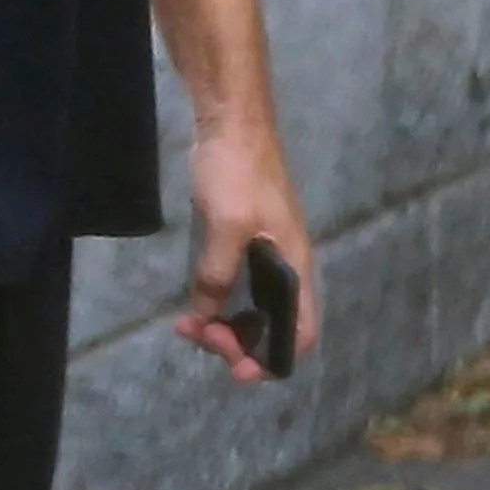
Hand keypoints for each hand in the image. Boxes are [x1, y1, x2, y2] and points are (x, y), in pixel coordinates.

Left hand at [177, 128, 319, 384]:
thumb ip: (218, 273)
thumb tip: (206, 313)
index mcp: (294, 268)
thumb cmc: (237, 171)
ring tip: (188, 325)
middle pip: (273, 328)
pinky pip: (236, 288)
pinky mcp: (243, 242)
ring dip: (223, 326)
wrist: (232, 123)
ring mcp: (264, 255)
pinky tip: (192, 306)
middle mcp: (286, 268)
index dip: (273, 360)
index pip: (301, 334)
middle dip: (238, 343)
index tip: (233, 366)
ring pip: (252, 310)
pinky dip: (217, 305)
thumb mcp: (226, 225)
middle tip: (197, 334)